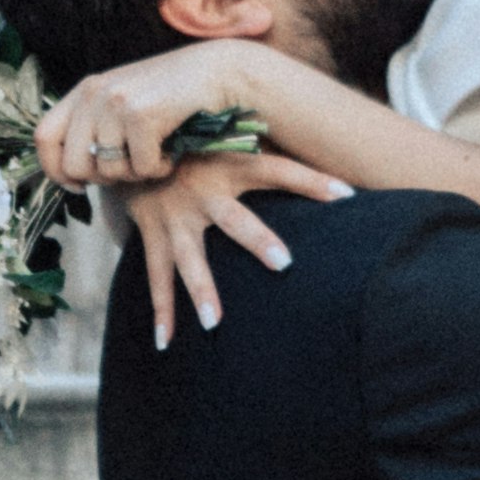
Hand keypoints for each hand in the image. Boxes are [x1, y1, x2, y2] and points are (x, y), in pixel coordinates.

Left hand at [34, 40, 277, 194]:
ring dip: (137, 174)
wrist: (218, 74)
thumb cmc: (172, 96)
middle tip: (131, 169)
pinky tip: (173, 150)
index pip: (44, 137)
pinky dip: (160, 168)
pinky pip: (142, 168)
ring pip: (110, 172)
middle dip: (103, 180)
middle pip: (74, 165)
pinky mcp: (141, 115)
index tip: (78, 186)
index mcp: (84, 91)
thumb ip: (95, 128)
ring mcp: (116, 103)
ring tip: (157, 154)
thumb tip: (71, 176)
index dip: (55, 169)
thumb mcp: (123, 104)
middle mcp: (93, 94)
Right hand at [114, 137, 348, 350]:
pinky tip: (166, 342)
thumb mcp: (225, 138)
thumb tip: (321, 150)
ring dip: (201, 290)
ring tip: (215, 323)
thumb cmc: (194, 142)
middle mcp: (202, 191)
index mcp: (229, 165)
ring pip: (189, 258)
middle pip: (235, 219)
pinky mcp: (152, 232)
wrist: (132, 141)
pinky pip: (156, 277)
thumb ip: (263, 148)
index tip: (347, 195)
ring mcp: (175, 215)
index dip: (311, 180)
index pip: (277, 169)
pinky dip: (161, 312)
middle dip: (257, 240)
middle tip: (284, 264)